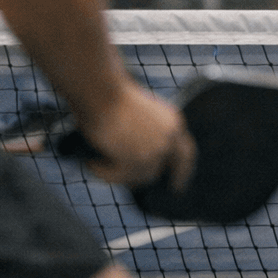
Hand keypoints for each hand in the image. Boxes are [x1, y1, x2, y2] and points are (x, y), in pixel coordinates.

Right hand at [77, 80, 194, 191]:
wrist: (102, 90)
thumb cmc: (113, 95)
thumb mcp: (141, 113)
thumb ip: (148, 134)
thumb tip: (140, 159)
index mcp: (175, 122)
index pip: (186, 153)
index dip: (182, 171)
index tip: (177, 185)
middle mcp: (170, 138)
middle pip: (161, 171)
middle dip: (146, 179)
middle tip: (133, 187)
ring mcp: (156, 151)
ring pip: (136, 177)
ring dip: (116, 173)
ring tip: (97, 160)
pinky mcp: (137, 161)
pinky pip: (118, 177)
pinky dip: (103, 172)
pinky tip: (92, 162)